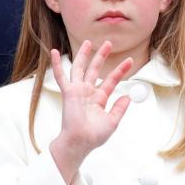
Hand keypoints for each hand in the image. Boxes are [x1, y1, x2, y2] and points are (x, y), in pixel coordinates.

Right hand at [48, 40, 133, 184]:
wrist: (80, 142)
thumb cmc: (94, 136)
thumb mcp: (112, 121)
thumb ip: (120, 108)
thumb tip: (128, 96)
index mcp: (99, 98)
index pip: (111, 79)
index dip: (120, 70)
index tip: (130, 61)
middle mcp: (88, 92)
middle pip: (95, 69)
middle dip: (101, 56)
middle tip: (108, 43)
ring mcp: (77, 90)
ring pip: (80, 68)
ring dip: (83, 54)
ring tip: (88, 42)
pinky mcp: (68, 92)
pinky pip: (61, 76)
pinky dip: (56, 64)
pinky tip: (54, 52)